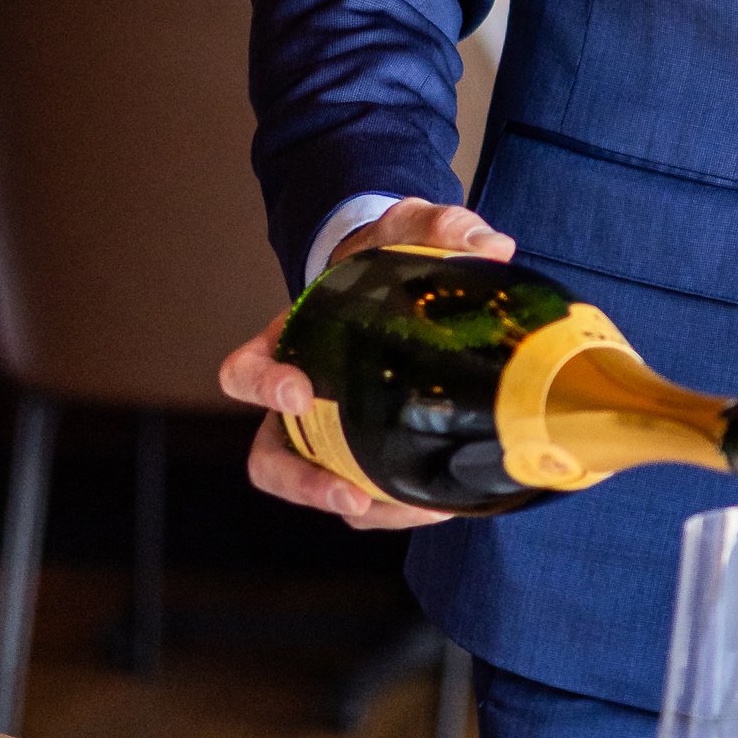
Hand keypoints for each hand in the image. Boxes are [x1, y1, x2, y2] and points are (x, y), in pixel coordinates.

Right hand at [221, 199, 514, 531]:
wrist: (405, 277)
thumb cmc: (391, 255)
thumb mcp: (410, 229)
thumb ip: (443, 226)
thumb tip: (494, 246)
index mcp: (291, 342)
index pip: (243, 372)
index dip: (261, 388)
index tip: (300, 395)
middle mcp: (301, 398)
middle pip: (270, 458)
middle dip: (303, 484)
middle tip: (351, 496)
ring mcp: (332, 431)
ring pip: (320, 487)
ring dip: (360, 510)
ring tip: (417, 511)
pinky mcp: (368, 451)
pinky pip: (367, 494)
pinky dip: (395, 508)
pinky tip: (440, 502)